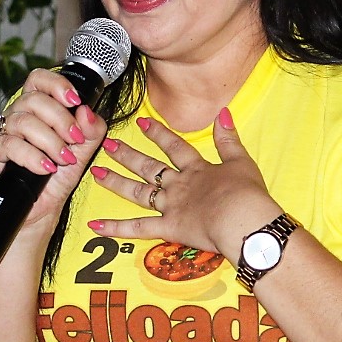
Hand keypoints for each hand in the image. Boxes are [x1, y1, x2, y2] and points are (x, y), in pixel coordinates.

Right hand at [0, 69, 107, 228]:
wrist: (42, 209)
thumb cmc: (58, 177)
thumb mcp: (83, 152)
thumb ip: (91, 130)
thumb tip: (87, 110)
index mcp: (35, 108)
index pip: (38, 80)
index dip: (56, 84)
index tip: (75, 100)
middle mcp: (15, 115)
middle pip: (33, 99)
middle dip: (60, 119)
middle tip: (75, 140)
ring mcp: (0, 132)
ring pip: (22, 122)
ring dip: (49, 141)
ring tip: (63, 159)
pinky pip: (8, 145)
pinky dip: (31, 156)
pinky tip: (45, 167)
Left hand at [88, 109, 280, 257]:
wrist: (242, 219)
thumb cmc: (246, 194)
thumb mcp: (242, 162)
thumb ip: (229, 139)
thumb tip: (223, 113)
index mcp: (197, 169)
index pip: (174, 147)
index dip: (158, 134)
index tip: (142, 122)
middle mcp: (178, 185)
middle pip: (148, 167)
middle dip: (127, 155)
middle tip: (107, 145)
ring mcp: (170, 206)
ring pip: (137, 192)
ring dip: (116, 182)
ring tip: (96, 174)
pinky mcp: (168, 228)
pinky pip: (137, 228)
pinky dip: (115, 229)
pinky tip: (94, 226)